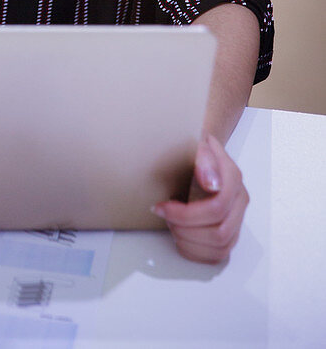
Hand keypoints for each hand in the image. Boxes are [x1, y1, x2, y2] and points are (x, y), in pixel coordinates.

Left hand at [152, 133, 248, 263]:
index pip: (217, 208)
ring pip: (220, 249)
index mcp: (233, 179)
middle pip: (219, 233)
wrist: (199, 152)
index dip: (185, 214)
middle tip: (165, 216)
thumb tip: (210, 184)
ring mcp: (237, 219)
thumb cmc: (194, 148)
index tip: (161, 207)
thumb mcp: (196, 144)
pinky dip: (195, 252)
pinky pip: (218, 256)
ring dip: (189, 242)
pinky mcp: (230, 233)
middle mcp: (239, 201)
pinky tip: (180, 238)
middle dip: (186, 229)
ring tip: (172, 225)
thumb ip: (204, 160)